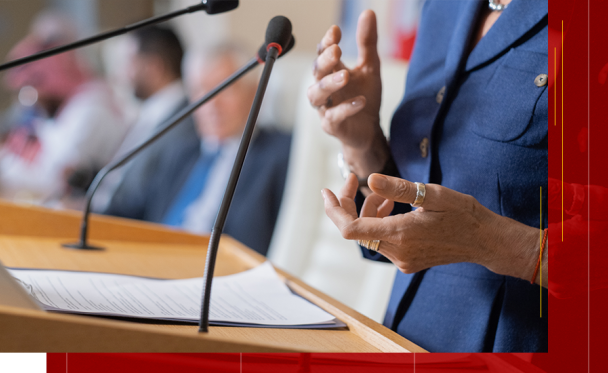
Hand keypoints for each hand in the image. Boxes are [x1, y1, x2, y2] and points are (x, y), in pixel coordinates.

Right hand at [308, 10, 388, 177]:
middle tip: (337, 50)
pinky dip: (345, 108)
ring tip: (345, 76)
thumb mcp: (370, 67)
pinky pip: (334, 117)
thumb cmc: (364, 97)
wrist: (369, 130)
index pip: (322, 54)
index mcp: (330, 72)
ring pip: (316, 95)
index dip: (327, 42)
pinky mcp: (332, 126)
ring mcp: (325, 108)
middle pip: (316, 72)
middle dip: (324, 61)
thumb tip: (368, 12)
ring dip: (329, 84)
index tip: (336, 31)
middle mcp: (324, 89)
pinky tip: (360, 100)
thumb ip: (367, 43)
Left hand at [322, 173, 541, 282]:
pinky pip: (382, 241)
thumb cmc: (463, 214)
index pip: (349, 228)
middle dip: (351, 204)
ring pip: (369, 234)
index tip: (327, 190)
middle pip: (356, 230)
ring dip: (368, 212)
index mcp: (400, 234)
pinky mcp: (407, 262)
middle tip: (353, 179)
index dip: (334, 210)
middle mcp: (397, 252)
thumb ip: (399, 189)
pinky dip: (380, 222)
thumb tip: (370, 180)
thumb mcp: (433, 194)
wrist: (485, 240)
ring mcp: (402, 260)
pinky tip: (392, 208)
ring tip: (383, 194)